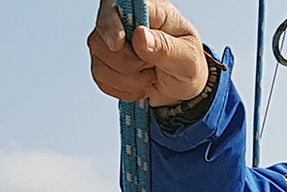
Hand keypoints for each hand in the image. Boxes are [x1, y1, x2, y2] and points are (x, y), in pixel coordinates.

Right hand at [89, 0, 208, 106]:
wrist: (183, 87)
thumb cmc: (188, 64)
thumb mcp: (188, 58)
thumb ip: (166, 47)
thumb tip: (140, 35)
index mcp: (147, 10)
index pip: (115, 7)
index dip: (111, 25)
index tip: (118, 44)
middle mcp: (122, 22)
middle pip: (100, 41)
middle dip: (128, 64)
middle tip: (152, 67)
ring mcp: (109, 42)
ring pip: (99, 65)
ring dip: (129, 80)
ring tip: (150, 76)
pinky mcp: (104, 63)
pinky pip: (101, 79)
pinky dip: (124, 89)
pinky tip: (141, 84)